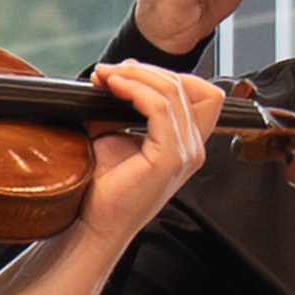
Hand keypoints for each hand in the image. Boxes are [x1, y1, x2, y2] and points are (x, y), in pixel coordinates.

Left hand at [79, 48, 238, 242]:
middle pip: (190, 86)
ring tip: (107, 76)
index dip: (168, 75)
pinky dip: (136, 90)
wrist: (93, 224)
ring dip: (137, 76)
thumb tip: (115, 75)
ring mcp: (185, 154)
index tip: (128, 72)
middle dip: (148, 70)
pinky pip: (160, 107)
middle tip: (111, 71)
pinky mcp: (170, 158)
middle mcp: (192, 148)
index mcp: (186, 144)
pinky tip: (115, 88)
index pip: (201, 94)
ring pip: (174, 91)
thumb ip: (125, 108)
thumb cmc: (103, 189)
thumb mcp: (116, 136)